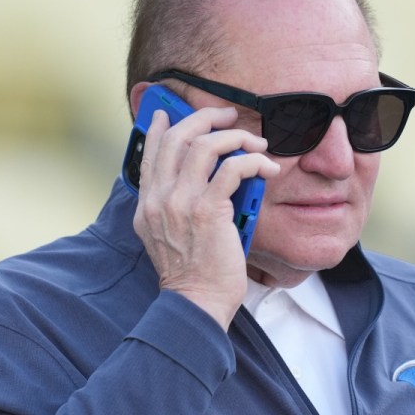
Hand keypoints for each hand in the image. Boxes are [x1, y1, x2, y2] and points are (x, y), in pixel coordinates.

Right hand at [133, 106, 280, 328]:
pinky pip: (233, 169)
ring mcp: (181, 203)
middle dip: (206, 118)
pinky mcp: (209, 211)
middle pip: (178, 137)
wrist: (196, 303)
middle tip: (228, 116)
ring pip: (205, 145)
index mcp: (148, 203)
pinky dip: (253, 161)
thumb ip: (173, 207)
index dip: (164, 125)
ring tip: (255, 143)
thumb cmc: (192, 274)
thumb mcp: (167, 236)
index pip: (152, 150)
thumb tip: (197, 180)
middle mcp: (160, 198)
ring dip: (235, 137)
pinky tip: (266, 166)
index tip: (174, 111)